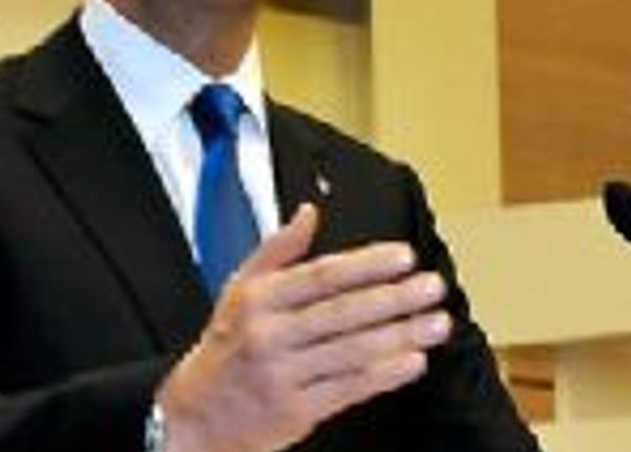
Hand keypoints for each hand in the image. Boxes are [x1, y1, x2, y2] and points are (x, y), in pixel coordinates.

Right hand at [156, 203, 450, 451]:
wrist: (194, 417)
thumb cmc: (226, 350)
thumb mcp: (238, 290)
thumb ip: (277, 249)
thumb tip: (309, 212)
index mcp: (259, 299)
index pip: (321, 275)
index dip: (367, 264)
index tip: (403, 257)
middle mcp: (270, 335)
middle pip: (343, 312)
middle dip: (395, 298)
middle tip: (432, 287)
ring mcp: (283, 375)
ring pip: (352, 350)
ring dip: (401, 335)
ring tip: (436, 323)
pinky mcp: (296, 411)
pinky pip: (349, 388)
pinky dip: (385, 374)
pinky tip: (412, 361)